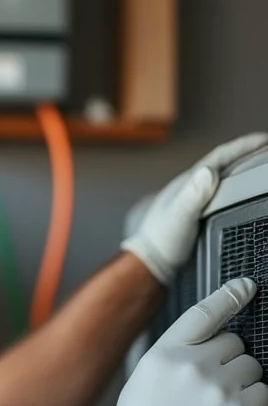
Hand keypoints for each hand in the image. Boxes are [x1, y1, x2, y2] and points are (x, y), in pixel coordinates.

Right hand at [92, 278, 267, 405]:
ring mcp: (217, 389)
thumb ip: (175, 359)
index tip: (246, 287)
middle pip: (235, 344)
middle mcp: (191, 366)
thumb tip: (211, 347)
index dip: (230, 296)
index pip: (204, 313)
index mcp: (163, 355)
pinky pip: (264, 394)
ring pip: (253, 368)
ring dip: (243, 385)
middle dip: (229, 362)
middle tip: (209, 390)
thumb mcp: (144, 384)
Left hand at [121, 133, 267, 284]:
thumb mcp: (179, 218)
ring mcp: (190, 201)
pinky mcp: (194, 215)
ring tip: (260, 166)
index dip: (243, 146)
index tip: (264, 140)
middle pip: (222, 163)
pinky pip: (218, 195)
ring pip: (220, 178)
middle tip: (267, 150)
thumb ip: (192, 196)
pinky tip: (238, 194)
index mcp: (186, 183)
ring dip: (240, 169)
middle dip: (246, 154)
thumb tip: (208, 172)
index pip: (219, 157)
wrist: (150, 265)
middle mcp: (188, 188)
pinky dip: (233, 189)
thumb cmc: (162, 243)